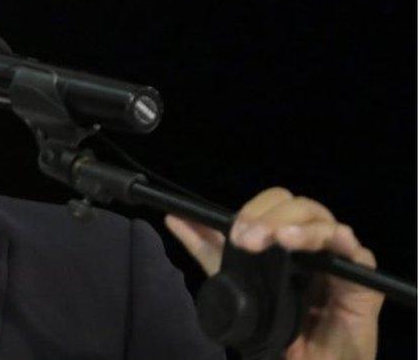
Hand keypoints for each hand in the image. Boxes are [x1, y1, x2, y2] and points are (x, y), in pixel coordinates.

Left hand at [165, 187, 383, 359]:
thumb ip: (207, 250)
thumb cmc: (275, 330)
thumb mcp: (233, 284)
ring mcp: (337, 262)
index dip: (254, 211)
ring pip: (324, 222)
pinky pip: (358, 254)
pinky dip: (337, 241)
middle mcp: (311, 246)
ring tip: (279, 238)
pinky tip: (320, 240)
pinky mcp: (361, 284)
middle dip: (270, 217)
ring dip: (297, 225)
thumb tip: (175, 217)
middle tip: (248, 239)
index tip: (233, 230)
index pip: (274, 205)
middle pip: (298, 206)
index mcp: (285, 241)